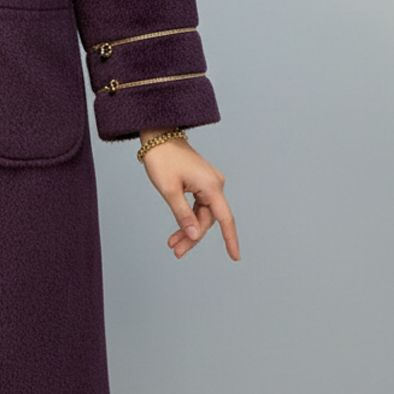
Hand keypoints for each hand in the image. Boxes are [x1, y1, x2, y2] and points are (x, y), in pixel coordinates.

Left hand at [140, 130, 239, 260]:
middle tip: (176, 252)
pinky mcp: (201, 182)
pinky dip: (188, 218)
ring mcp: (209, 183)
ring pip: (202, 214)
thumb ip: (183, 215)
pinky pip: (198, 206)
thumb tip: (195, 235)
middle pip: (208, 219)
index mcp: (211, 186)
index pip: (225, 219)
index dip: (230, 239)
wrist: (158, 136)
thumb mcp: (169, 190)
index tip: (236, 257)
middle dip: (193, 237)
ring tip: (173, 245)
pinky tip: (179, 230)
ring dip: (189, 230)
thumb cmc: (162, 159)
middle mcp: (215, 184)